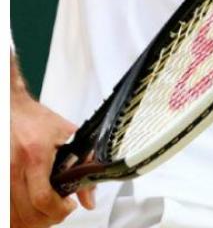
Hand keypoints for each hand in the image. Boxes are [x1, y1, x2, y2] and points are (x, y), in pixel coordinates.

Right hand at [10, 88, 94, 226]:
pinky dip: (16, 216)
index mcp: (36, 157)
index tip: (69, 206)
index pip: (43, 198)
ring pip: (13, 216)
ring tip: (45, 212)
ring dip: (32, 221)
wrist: (12, 110)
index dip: (58, 210)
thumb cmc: (38, 122)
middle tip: (60, 210)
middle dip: (49, 218)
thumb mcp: (69, 137)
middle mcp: (13, 168)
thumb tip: (89, 200)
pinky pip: (4, 210)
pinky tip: (28, 211)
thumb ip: (84, 165)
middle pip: (27, 213)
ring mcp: (1, 175)